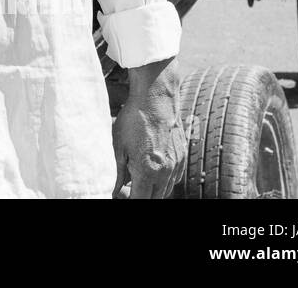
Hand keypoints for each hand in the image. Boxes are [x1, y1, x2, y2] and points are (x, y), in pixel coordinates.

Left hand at [112, 58, 184, 198]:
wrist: (156, 98)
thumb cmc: (133, 120)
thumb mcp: (119, 147)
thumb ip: (119, 174)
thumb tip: (115, 192)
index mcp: (148, 171)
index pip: (140, 200)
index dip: (129, 199)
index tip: (120, 194)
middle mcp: (165, 172)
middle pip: (154, 198)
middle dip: (140, 196)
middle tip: (126, 186)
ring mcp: (176, 165)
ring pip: (166, 190)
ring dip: (152, 190)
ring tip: (136, 176)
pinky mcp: (182, 156)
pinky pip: (174, 178)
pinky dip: (163, 180)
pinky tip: (151, 169)